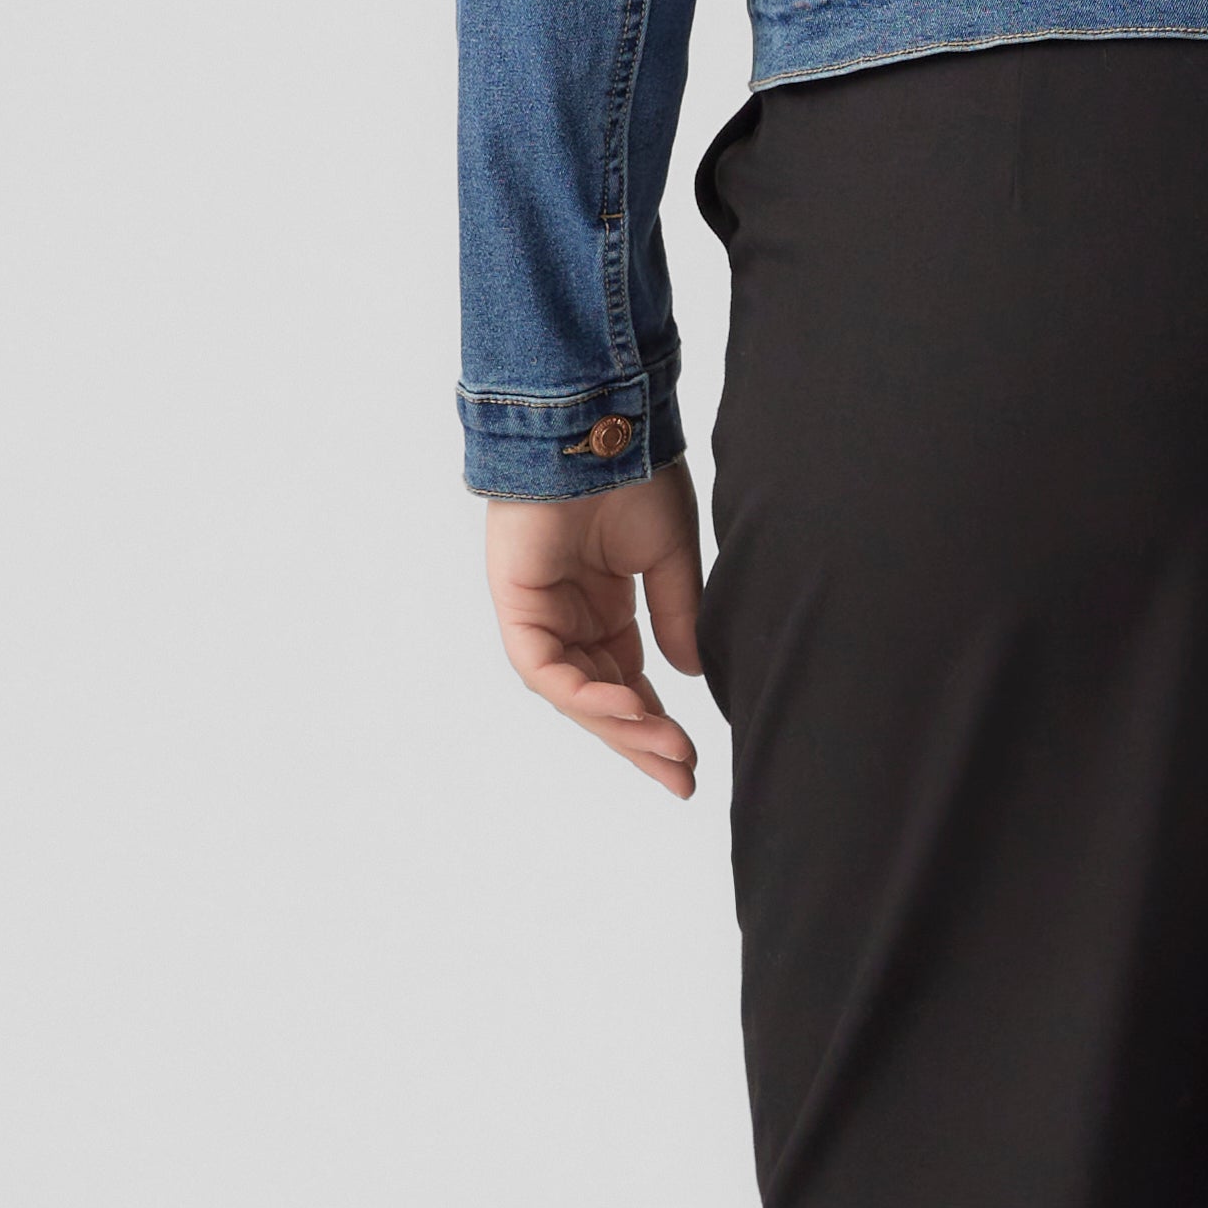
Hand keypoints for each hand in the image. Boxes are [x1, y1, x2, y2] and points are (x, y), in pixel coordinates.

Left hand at [485, 473, 706, 794]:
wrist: (601, 428)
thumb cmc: (634, 477)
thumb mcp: (670, 559)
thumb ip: (677, 618)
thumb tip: (688, 676)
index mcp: (605, 606)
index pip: (628, 682)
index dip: (656, 723)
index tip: (691, 759)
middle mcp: (570, 617)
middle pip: (601, 698)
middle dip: (640, 742)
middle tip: (681, 779)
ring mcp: (541, 613)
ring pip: (574, 692)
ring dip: (620, 724)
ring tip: (666, 747)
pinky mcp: (517, 605)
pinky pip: (546, 669)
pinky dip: (585, 693)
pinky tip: (629, 707)